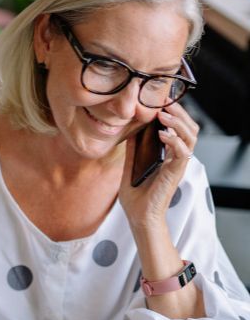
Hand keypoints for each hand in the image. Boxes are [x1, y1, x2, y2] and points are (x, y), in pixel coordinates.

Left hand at [119, 102, 198, 229]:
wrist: (139, 218)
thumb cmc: (135, 199)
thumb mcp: (130, 169)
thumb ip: (132, 152)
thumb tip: (129, 133)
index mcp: (168, 157)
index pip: (178, 130)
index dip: (173, 115)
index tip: (159, 102)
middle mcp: (176, 159)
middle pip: (189, 129)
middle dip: (179, 113)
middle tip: (164, 102)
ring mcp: (178, 165)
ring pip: (190, 137)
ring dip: (178, 123)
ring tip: (163, 114)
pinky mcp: (176, 173)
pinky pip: (182, 152)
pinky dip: (174, 140)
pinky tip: (163, 134)